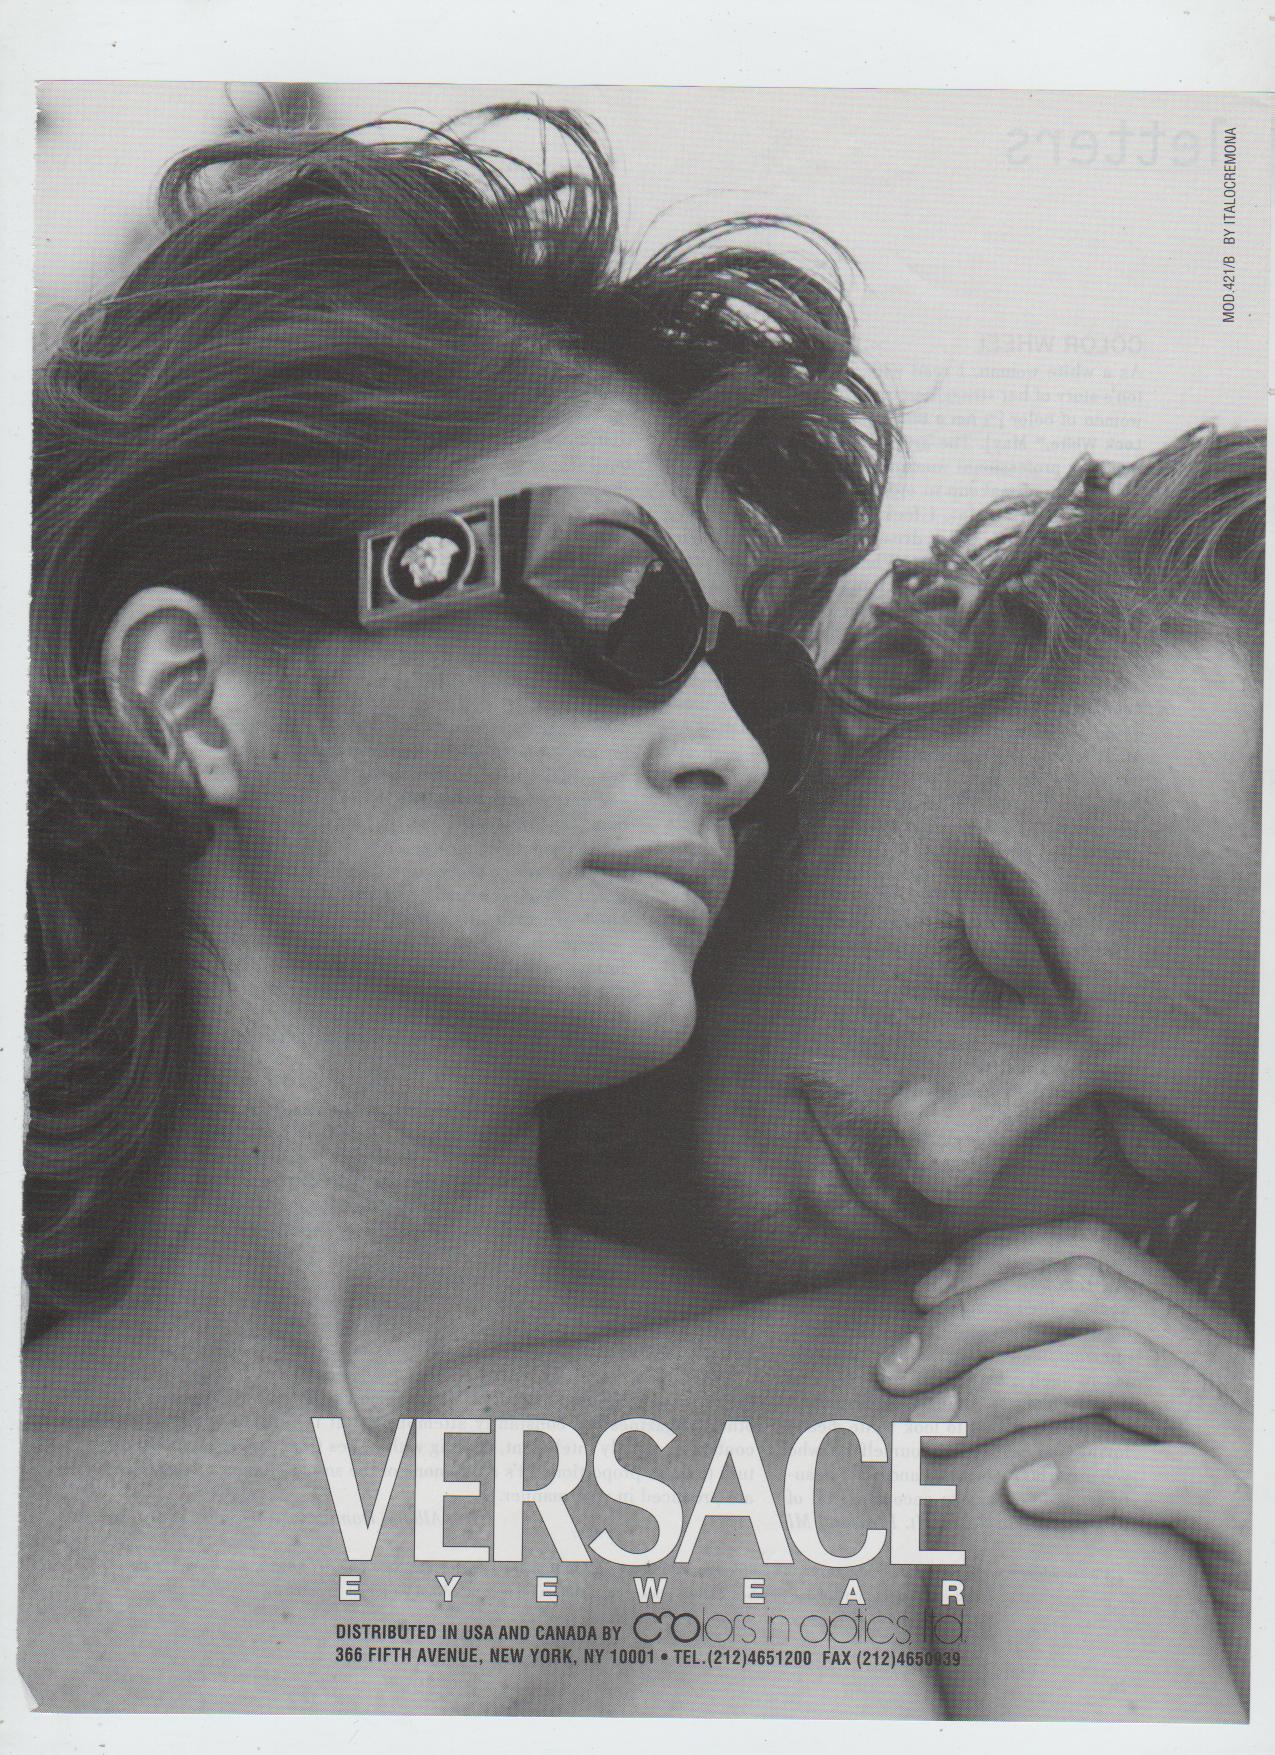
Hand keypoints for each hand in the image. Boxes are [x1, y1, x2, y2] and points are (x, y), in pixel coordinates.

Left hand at [874, 1220, 1251, 1688]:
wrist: (1242, 1648)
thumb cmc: (1165, 1543)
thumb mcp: (1121, 1436)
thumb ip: (1063, 1381)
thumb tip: (937, 1346)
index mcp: (1194, 1336)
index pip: (1092, 1253)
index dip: (997, 1263)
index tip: (920, 1302)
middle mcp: (1229, 1371)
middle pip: (1091, 1295)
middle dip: (976, 1319)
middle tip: (898, 1373)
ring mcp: (1250, 1443)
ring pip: (1125, 1366)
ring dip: (1009, 1387)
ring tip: (936, 1431)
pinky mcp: (1255, 1525)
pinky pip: (1177, 1478)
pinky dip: (1089, 1477)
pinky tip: (1020, 1497)